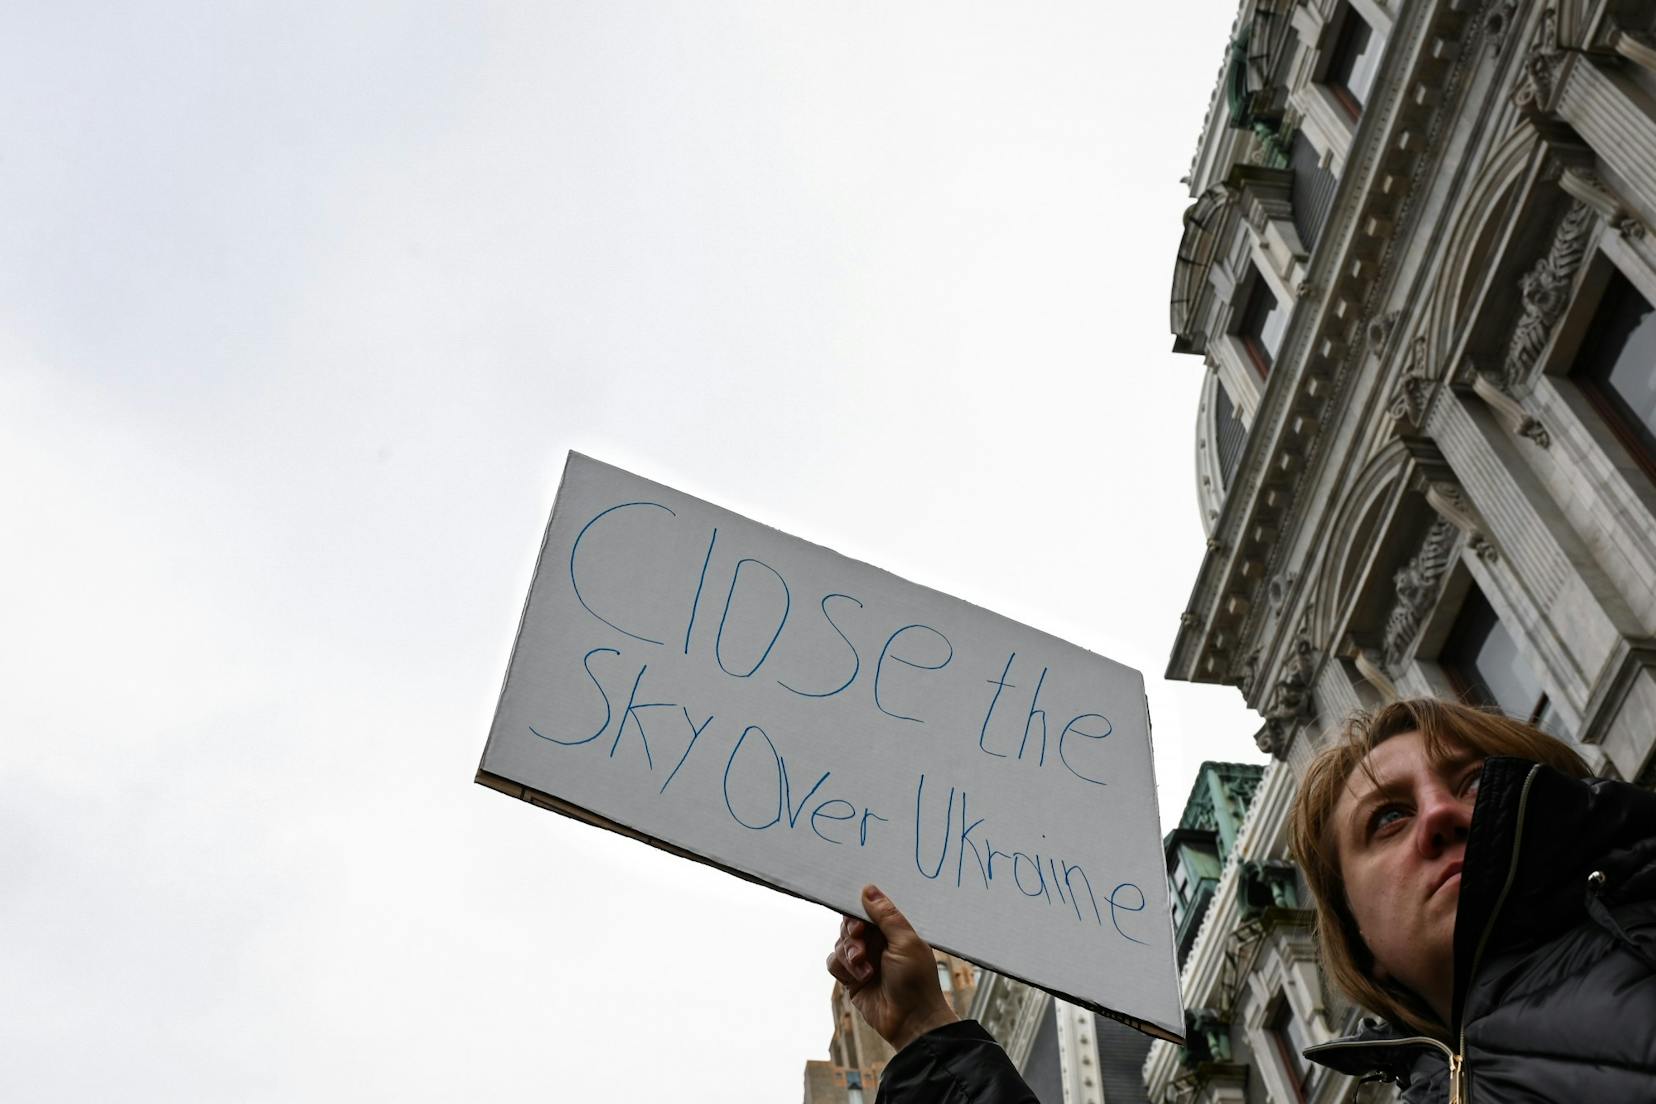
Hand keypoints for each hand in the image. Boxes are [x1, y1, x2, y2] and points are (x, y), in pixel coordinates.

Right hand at [826, 884, 959, 1052]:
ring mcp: (863, 960)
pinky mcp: (851, 978)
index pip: (868, 910)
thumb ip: (886, 916)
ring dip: (849, 954)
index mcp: (893, 930)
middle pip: (849, 925)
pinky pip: (834, 963)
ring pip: (839, 943)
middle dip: (852, 933)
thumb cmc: (917, 980)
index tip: (859, 920)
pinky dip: (843, 968)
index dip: (858, 911)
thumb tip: (868, 889)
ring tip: (866, 968)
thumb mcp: (905, 942)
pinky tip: (860, 977)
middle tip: (860, 939)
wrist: (911, 1021)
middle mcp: (876, 942)